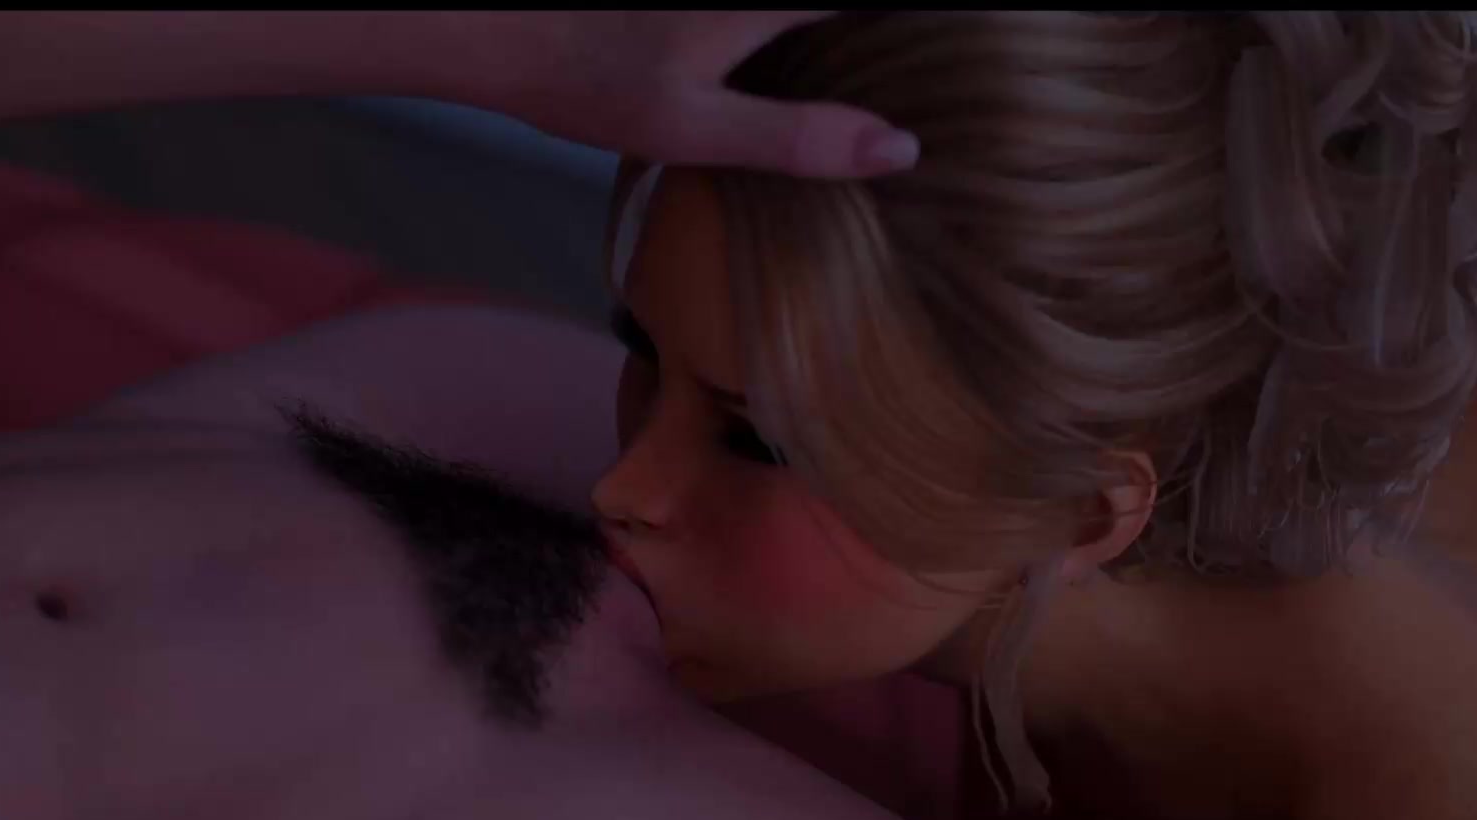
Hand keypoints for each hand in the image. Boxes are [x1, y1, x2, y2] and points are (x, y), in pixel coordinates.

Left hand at [455, 12, 918, 179]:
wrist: (495, 23)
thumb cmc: (587, 78)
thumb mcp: (695, 128)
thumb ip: (799, 137)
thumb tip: (904, 149)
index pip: (886, 4)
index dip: (938, 31)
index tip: (981, 49)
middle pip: (849, 6)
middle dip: (894, 32)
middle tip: (940, 56)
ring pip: (810, 8)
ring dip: (844, 33)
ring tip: (887, 54)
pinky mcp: (711, 6)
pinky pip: (771, 13)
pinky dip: (799, 28)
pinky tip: (797, 51)